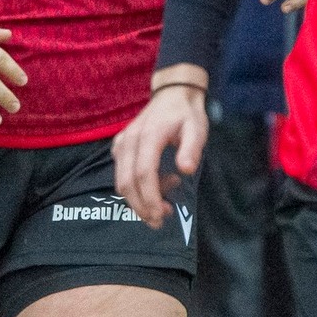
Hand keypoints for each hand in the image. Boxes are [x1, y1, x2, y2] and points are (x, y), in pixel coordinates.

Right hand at [112, 65, 209, 227]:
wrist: (172, 95)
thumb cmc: (186, 115)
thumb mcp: (197, 129)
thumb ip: (192, 148)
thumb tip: (186, 170)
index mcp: (149, 135)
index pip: (143, 173)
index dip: (150, 198)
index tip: (160, 216)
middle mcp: (129, 140)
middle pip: (127, 183)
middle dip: (141, 207)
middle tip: (160, 221)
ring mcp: (121, 144)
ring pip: (121, 182)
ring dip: (139, 200)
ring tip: (166, 201)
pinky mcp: (119, 148)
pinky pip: (122, 175)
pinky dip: (136, 188)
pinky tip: (159, 184)